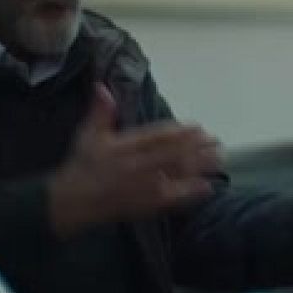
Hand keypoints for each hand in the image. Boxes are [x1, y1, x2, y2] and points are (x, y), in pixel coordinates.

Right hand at [49, 84, 222, 235]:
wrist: (73, 202)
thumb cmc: (82, 165)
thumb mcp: (88, 135)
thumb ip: (100, 112)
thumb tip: (102, 87)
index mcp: (125, 147)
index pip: (158, 137)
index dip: (179, 132)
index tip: (197, 126)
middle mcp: (137, 167)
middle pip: (173, 156)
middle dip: (197, 148)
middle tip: (217, 141)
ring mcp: (144, 188)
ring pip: (177, 175)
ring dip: (199, 167)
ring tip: (219, 158)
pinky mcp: (146, 205)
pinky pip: (172, 199)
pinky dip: (190, 193)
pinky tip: (208, 187)